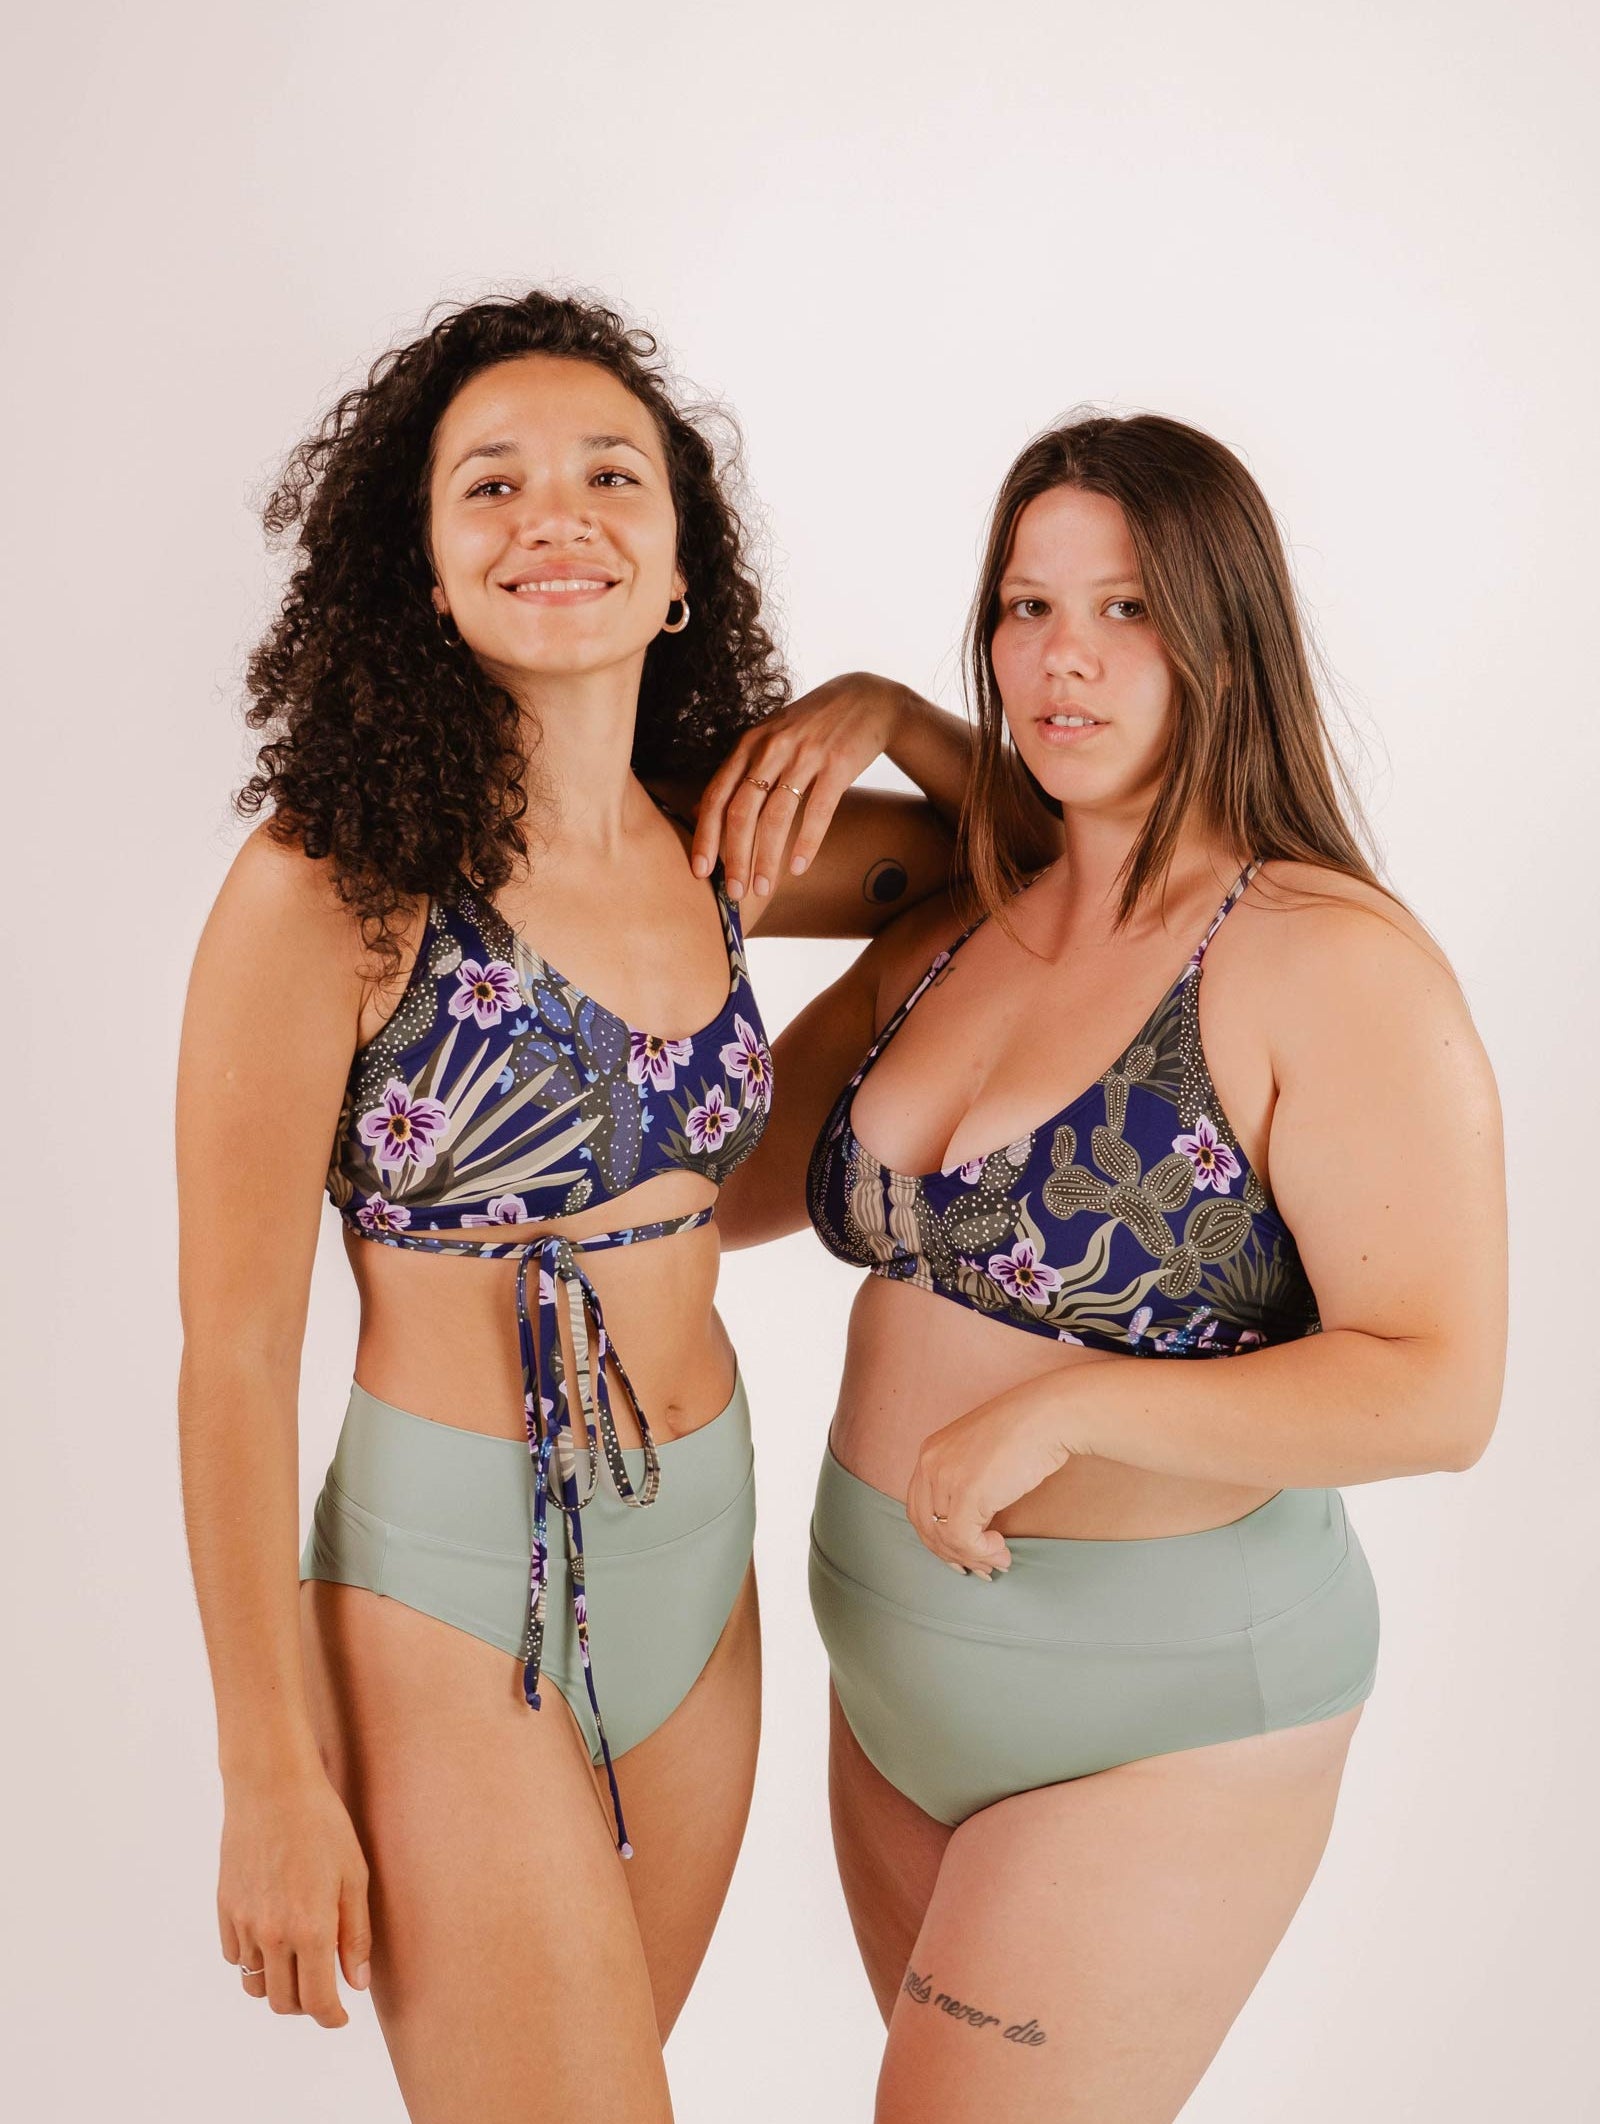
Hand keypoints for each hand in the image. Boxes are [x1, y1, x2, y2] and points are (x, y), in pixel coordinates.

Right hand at [218, 1761, 372, 2027]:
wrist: (272, 1787)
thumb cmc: (322, 1825)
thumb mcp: (354, 1876)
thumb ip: (355, 1935)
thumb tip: (356, 1983)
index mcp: (311, 1929)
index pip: (318, 2000)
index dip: (331, 2018)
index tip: (340, 2017)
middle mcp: (273, 1935)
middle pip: (284, 2002)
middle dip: (307, 2005)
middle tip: (324, 1987)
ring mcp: (244, 1924)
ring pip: (256, 1984)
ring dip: (278, 1985)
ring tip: (298, 1964)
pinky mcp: (225, 1909)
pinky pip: (235, 1957)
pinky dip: (254, 1961)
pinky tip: (273, 1939)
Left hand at [692, 672, 910, 899]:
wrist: (867, 699)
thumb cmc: (811, 726)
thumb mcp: (767, 739)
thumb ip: (735, 773)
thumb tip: (698, 809)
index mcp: (749, 744)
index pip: (717, 795)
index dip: (706, 836)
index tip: (700, 871)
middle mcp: (772, 748)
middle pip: (742, 811)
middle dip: (735, 857)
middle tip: (735, 892)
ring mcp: (806, 755)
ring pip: (776, 816)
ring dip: (766, 858)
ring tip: (763, 888)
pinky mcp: (838, 764)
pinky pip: (817, 811)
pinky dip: (806, 843)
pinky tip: (798, 868)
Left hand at [906, 1387, 1075, 1577]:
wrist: (1048, 1417)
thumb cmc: (1024, 1434)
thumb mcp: (980, 1456)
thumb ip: (966, 1484)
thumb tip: (971, 1529)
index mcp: (931, 1452)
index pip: (919, 1507)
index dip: (938, 1538)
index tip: (961, 1555)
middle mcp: (930, 1463)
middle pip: (925, 1525)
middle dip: (950, 1554)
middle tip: (978, 1568)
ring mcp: (946, 1477)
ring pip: (944, 1537)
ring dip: (972, 1557)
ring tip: (997, 1561)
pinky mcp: (967, 1493)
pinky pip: (962, 1539)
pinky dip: (981, 1553)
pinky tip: (1001, 1549)